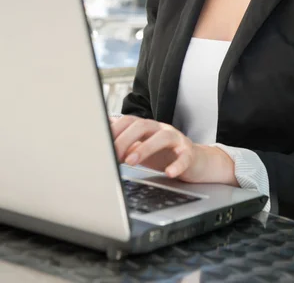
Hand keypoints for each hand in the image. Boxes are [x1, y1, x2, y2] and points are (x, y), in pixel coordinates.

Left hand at [110, 116, 237, 185]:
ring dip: (145, 148)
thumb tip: (99, 131)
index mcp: (147, 127)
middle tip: (113, 156)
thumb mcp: (140, 147)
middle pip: (142, 125)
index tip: (102, 144)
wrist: (194, 161)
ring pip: (162, 137)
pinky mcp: (189, 152)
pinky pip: (184, 156)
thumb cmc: (164, 154)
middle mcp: (160, 128)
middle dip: (125, 139)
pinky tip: (169, 172)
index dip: (114, 131)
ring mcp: (176, 138)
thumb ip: (123, 140)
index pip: (128, 121)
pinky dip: (177, 164)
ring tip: (131, 162)